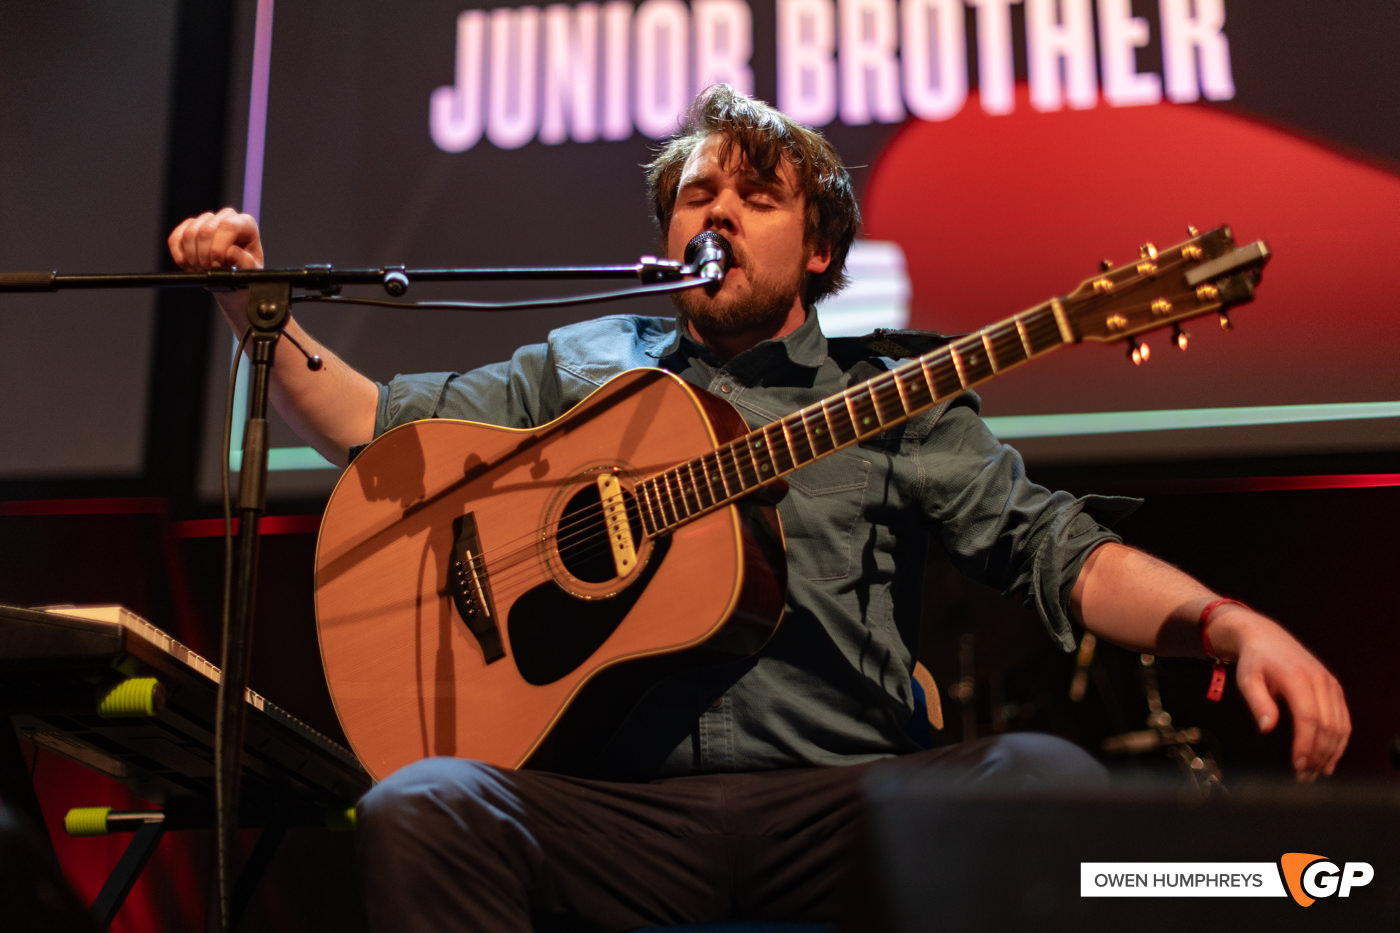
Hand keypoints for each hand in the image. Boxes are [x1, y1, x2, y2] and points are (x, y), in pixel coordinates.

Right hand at [168, 207, 263, 270]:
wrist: (233, 277)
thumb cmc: (244, 272)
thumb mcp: (251, 272)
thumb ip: (245, 263)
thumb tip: (230, 253)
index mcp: (246, 224)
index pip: (228, 226)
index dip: (218, 248)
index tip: (217, 266)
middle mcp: (226, 216)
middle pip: (206, 231)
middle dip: (204, 256)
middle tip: (209, 270)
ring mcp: (206, 219)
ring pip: (189, 234)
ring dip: (193, 258)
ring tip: (203, 270)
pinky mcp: (188, 227)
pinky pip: (175, 239)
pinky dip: (180, 257)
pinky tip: (191, 267)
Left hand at [1209, 605, 1350, 780]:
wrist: (1265, 637)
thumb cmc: (1253, 660)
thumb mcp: (1247, 679)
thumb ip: (1257, 702)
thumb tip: (1266, 727)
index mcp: (1298, 678)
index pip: (1309, 718)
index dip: (1306, 745)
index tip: (1298, 765)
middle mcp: (1320, 681)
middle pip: (1328, 726)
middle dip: (1318, 755)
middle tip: (1305, 776)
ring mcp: (1330, 684)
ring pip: (1340, 726)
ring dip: (1331, 752)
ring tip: (1316, 772)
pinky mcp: (1334, 689)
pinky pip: (1343, 719)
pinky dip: (1339, 741)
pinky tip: (1329, 758)